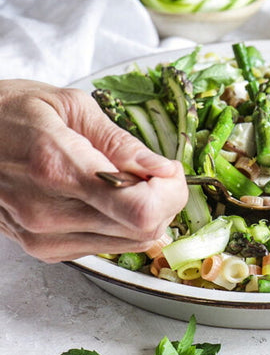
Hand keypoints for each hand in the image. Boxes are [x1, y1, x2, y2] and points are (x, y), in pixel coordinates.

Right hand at [0, 80, 187, 261]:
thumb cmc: (10, 111)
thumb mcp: (71, 106)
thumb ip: (120, 143)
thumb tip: (162, 169)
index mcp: (58, 167)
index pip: (140, 209)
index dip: (170, 191)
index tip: (168, 169)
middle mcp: (49, 213)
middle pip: (142, 230)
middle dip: (164, 200)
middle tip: (156, 171)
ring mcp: (43, 237)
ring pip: (129, 243)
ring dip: (145, 213)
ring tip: (129, 180)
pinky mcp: (42, 249)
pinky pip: (105, 245)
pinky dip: (121, 223)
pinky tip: (109, 196)